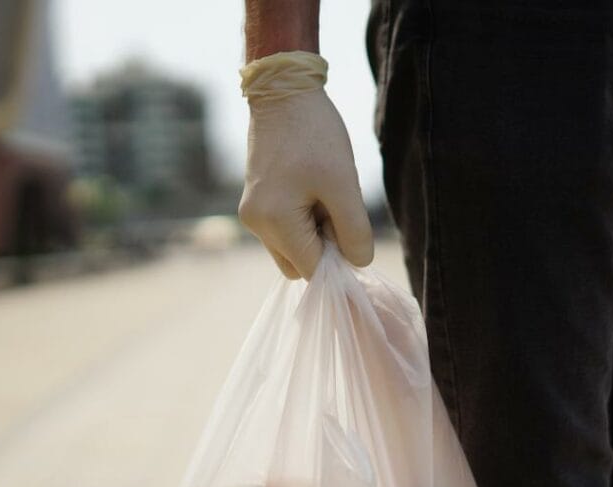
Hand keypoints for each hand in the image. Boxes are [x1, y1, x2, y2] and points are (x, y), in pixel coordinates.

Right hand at [237, 52, 373, 279]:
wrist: (284, 92)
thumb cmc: (315, 135)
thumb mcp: (344, 184)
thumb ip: (354, 230)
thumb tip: (359, 264)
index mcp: (274, 222)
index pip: (312, 269)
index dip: (338, 260)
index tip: (353, 232)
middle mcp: (256, 225)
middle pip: (298, 264)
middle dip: (324, 248)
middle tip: (338, 208)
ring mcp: (253, 214)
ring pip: (292, 248)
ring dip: (315, 234)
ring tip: (325, 195)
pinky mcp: (256, 203)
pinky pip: (284, 229)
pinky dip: (304, 221)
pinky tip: (313, 190)